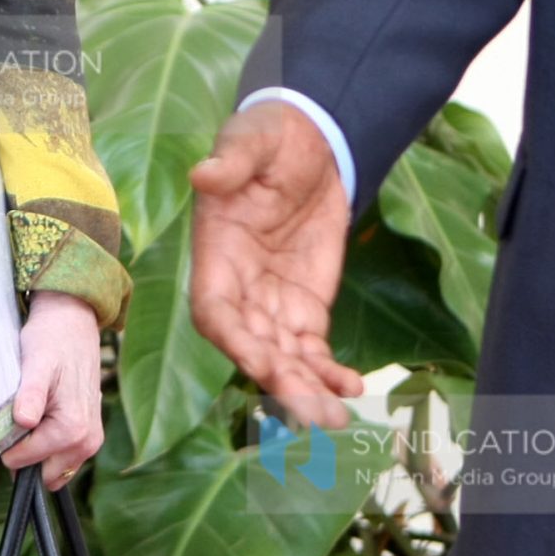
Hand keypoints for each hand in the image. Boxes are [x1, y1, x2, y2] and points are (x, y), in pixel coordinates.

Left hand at [4, 292, 103, 488]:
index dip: (7, 444)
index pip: (24, 461)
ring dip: (37, 451)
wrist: (73, 323)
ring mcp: (91, 440)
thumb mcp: (35, 364)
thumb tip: (24, 422)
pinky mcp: (90, 435)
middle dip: (25, 453)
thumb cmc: (52, 340)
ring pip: (52, 469)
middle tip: (21, 416)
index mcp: (72, 428)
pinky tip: (45, 417)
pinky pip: (62, 458)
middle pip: (41, 471)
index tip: (9, 417)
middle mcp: (87, 440)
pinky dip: (48, 447)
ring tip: (34, 414)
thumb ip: (30, 395)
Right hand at [188, 101, 361, 426]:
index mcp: (217, 255)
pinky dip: (329, 372)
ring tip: (336, 418)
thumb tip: (203, 174)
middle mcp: (240, 290)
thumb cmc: (269, 137)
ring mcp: (274, 303)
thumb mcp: (250, 138)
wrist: (312, 141)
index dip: (235, 341)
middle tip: (312, 412)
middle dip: (280, 381)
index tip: (262, 363)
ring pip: (284, 359)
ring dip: (306, 390)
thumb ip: (232, 160)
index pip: (215, 312)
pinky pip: (313, 350)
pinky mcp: (307, 307)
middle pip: (253, 348)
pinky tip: (351, 388)